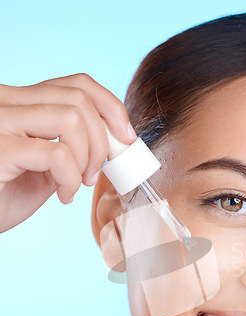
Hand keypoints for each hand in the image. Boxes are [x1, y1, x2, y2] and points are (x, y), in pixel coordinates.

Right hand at [0, 73, 135, 231]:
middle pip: (79, 99)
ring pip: (71, 118)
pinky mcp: (0, 148)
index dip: (111, 107)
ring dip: (88, 158)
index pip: (76, 84)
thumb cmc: (8, 193)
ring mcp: (1, 121)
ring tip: (78, 183)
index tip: (126, 137)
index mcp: (20, 101)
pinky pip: (58, 154)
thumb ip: (72, 144)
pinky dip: (71, 179)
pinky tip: (63, 195)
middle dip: (103, 141)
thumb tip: (117, 140)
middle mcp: (6, 101)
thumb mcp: (47, 163)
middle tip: (95, 173)